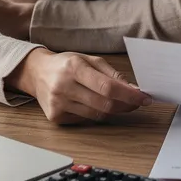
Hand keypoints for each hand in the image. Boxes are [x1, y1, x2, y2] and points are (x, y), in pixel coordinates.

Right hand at [7, 49, 150, 124]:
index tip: (144, 98)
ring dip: (113, 111)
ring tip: (118, 102)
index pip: (107, 87)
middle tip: (137, 103)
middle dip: (126, 105)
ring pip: (97, 115)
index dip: (129, 95)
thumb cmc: (66, 65)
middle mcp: (63, 86)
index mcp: (74, 67)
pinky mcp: (55, 117)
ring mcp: (58, 104)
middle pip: (104, 104)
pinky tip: (93, 104)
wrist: (37, 73)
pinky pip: (85, 120)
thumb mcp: (89, 60)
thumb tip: (134, 90)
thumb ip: (112, 74)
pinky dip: (95, 114)